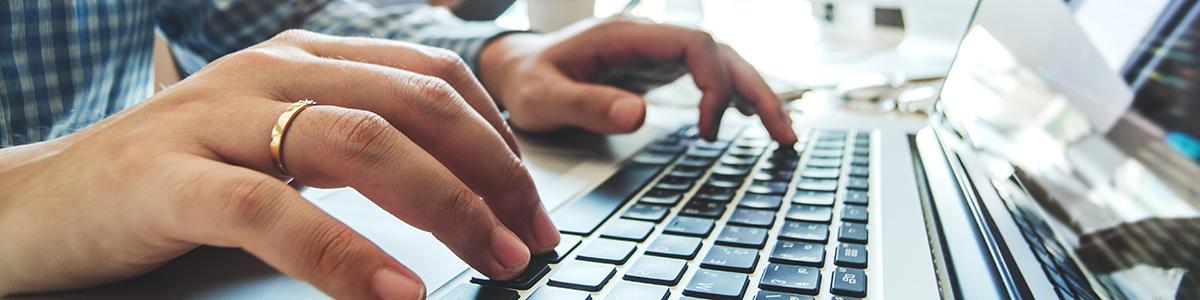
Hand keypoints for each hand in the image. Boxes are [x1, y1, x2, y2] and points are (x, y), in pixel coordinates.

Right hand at [0, 30, 558, 298]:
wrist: (37, 202)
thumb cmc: (171, 179)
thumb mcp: (274, 146)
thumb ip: (350, 149)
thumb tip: (453, 190)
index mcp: (302, 59)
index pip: (431, 81)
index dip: (497, 142)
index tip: (531, 204)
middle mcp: (268, 72)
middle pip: (414, 108)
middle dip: (491, 177)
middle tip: (529, 239)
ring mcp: (217, 120)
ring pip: (362, 145)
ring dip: (446, 208)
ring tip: (491, 260)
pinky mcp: (170, 179)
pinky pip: (274, 211)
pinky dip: (346, 255)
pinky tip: (395, 293)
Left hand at [478, 17, 797, 143]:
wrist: (513, 69)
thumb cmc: (525, 80)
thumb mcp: (543, 97)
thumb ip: (586, 105)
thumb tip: (638, 115)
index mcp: (626, 36)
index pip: (694, 43)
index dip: (714, 81)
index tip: (710, 126)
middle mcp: (648, 39)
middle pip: (720, 52)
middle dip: (755, 89)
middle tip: (782, 133)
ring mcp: (655, 53)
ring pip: (720, 64)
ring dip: (753, 94)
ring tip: (781, 134)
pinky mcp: (656, 70)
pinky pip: (705, 77)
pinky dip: (731, 97)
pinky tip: (747, 118)